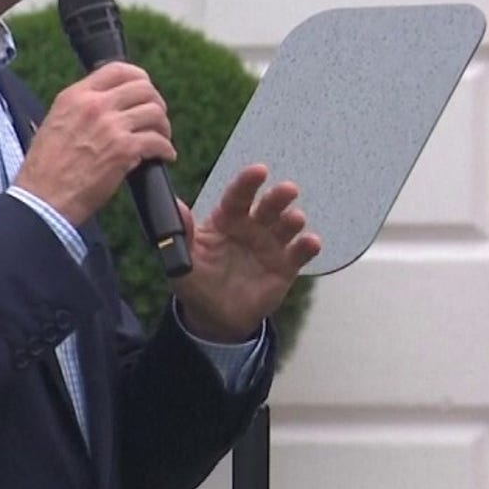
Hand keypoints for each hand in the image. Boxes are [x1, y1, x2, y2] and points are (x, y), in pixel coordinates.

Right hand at [12, 63, 175, 224]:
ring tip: (161, 138)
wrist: (44, 198)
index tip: (145, 90)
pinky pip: (157, 141)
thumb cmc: (45, 170)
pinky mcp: (124, 150)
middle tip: (156, 118)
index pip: (117, 69)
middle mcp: (94, 106)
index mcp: (75, 96)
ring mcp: (111, 126)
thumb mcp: (55, 123)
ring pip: (154, 112)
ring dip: (163, 126)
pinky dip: (166, 149)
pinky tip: (164, 156)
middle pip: (143, 88)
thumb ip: (80, 109)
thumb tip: (106, 106)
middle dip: (155, 102)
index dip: (138, 77)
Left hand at [171, 165, 321, 342]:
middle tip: (288, 189)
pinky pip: (299, 253)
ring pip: (286, 226)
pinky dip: (307, 246)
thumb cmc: (196, 282)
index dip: (247, 182)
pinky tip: (311, 243)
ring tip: (295, 219)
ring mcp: (270, 245)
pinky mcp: (285, 267)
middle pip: (267, 207)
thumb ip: (183, 235)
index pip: (237, 197)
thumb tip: (177, 207)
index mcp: (226, 220)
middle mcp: (252, 227)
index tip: (258, 170)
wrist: (215, 317)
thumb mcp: (183, 261)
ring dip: (293, 220)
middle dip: (278, 197)